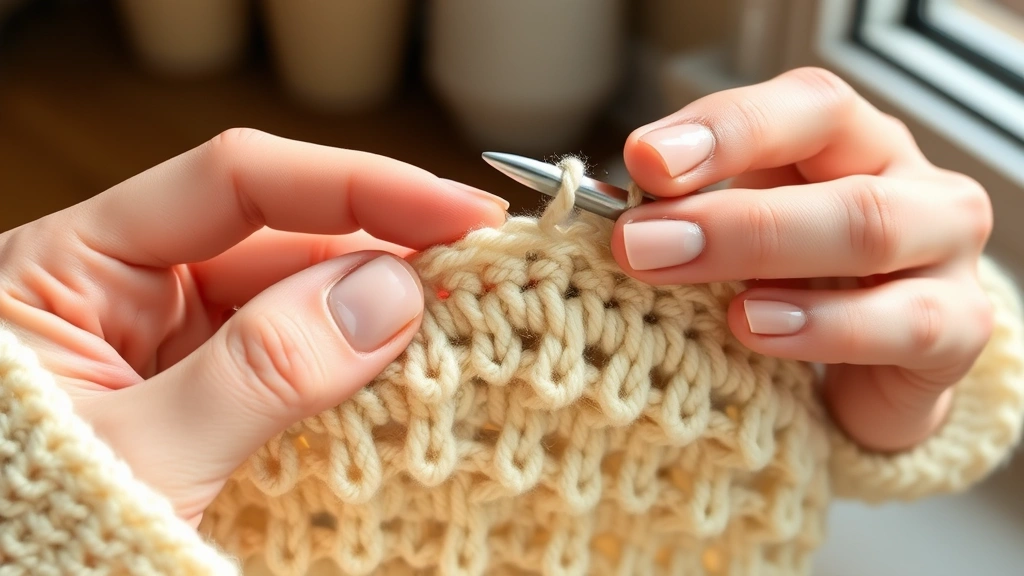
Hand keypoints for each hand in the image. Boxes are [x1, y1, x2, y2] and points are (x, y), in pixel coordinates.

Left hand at [0, 129, 507, 523]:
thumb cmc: (30, 536)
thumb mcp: (142, 455)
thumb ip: (258, 369)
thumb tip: (391, 294)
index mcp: (74, 265)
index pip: (233, 184)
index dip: (356, 185)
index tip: (455, 210)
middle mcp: (130, 286)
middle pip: (281, 235)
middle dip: (385, 250)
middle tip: (483, 271)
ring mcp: (175, 339)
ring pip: (303, 295)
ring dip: (382, 309)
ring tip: (464, 320)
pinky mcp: (214, 387)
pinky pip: (300, 353)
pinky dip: (359, 362)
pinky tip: (412, 365)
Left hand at [612, 67, 994, 451]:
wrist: (872, 368)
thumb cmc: (796, 283)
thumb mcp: (739, 237)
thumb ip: (690, 218)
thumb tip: (615, 217)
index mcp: (847, 142)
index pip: (802, 108)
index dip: (723, 130)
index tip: (643, 161)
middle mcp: (906, 179)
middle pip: (830, 176)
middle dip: (726, 213)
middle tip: (639, 243)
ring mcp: (944, 249)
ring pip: (871, 230)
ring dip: (770, 257)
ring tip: (709, 298)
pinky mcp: (960, 325)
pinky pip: (908, 321)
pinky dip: (827, 326)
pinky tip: (762, 330)